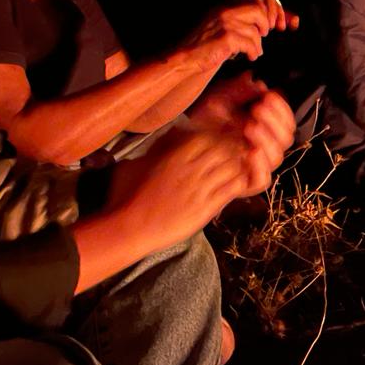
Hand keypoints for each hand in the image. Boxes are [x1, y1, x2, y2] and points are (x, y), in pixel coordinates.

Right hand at [105, 123, 251, 249]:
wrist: (129, 229)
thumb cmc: (126, 196)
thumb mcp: (136, 163)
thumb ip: (154, 149)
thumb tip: (165, 138)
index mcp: (174, 155)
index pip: (207, 135)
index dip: (217, 135)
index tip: (220, 140)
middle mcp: (190, 169)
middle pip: (224, 148)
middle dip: (233, 147)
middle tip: (236, 152)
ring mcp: (199, 189)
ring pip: (232, 166)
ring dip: (238, 164)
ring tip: (238, 167)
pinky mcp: (205, 208)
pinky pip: (231, 189)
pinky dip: (238, 183)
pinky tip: (236, 184)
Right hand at [179, 0, 299, 72]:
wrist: (186, 57)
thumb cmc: (208, 45)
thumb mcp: (224, 26)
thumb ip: (244, 20)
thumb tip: (273, 21)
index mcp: (226, 5)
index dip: (273, 7)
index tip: (279, 21)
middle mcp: (225, 10)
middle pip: (259, 7)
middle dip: (270, 20)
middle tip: (270, 32)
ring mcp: (225, 23)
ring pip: (256, 29)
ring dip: (259, 42)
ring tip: (255, 50)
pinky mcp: (226, 38)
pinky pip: (251, 43)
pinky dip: (254, 51)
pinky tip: (250, 56)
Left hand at [190, 74, 294, 195]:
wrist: (179, 149)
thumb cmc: (199, 124)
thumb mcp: (216, 101)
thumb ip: (235, 91)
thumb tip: (257, 83)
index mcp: (263, 128)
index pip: (284, 121)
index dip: (281, 108)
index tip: (269, 95)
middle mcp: (262, 147)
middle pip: (285, 138)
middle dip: (275, 121)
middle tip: (258, 108)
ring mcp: (255, 166)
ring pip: (277, 157)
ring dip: (268, 139)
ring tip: (250, 126)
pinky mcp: (245, 184)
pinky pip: (262, 180)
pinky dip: (260, 166)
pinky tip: (250, 152)